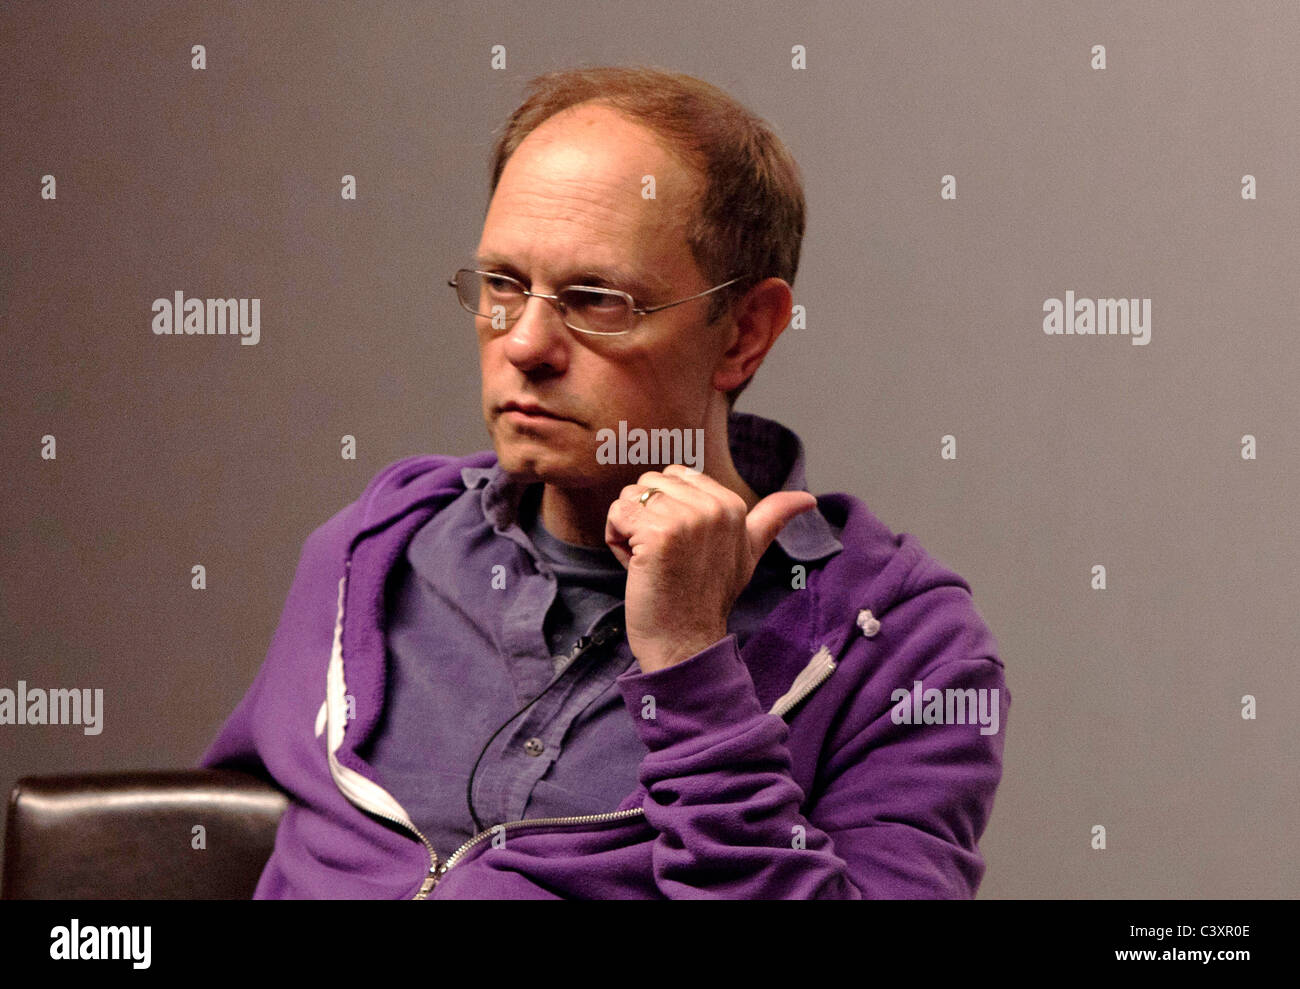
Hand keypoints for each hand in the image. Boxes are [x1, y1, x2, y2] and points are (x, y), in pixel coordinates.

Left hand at [604, 464, 818, 673]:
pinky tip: (636, 566)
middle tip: (665, 557)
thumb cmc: (708, 596)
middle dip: (645, 516)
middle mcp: (713, 507)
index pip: (675, 476)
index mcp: (733, 504)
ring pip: (630, 496)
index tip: (683, 548)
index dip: (668, 510)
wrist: (685, 641)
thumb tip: (808, 499)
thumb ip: (773, 519)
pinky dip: (616, 540)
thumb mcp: (748, 552)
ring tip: (651, 561)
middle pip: (649, 483)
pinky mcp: (657, 534)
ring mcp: (686, 519)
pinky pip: (617, 514)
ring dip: (628, 529)